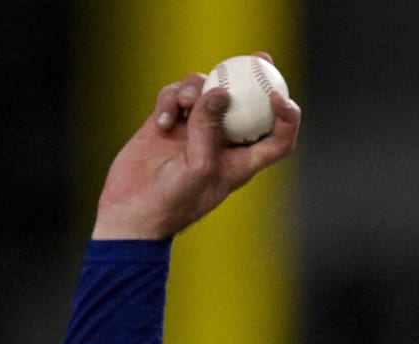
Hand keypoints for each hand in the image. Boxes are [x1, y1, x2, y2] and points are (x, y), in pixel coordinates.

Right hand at [91, 52, 301, 239]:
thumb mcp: (199, 167)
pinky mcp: (167, 123)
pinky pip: (175, 97)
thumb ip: (209, 129)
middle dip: (255, 79)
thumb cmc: (174, 200)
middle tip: (259, 57)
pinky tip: (161, 120)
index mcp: (241, 160)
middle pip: (246, 104)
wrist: (132, 212)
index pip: (276, 138)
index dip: (287, 117)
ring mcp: (193, 130)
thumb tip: (220, 91)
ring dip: (198, 88)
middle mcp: (221, 142)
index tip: (279, 97)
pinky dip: (170, 100)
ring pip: (207, 92)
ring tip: (185, 102)